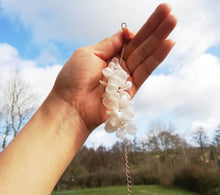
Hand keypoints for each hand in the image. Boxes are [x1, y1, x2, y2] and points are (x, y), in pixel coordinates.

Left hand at [52, 3, 176, 132]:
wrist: (71, 106)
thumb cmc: (73, 78)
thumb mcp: (89, 53)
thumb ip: (110, 43)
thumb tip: (128, 32)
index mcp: (107, 56)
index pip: (128, 40)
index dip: (140, 28)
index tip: (152, 16)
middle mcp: (118, 66)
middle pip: (139, 45)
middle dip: (154, 29)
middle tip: (170, 12)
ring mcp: (126, 78)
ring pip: (145, 56)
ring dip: (160, 39)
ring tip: (173, 21)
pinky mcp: (131, 90)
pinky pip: (145, 71)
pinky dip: (156, 58)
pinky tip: (168, 44)